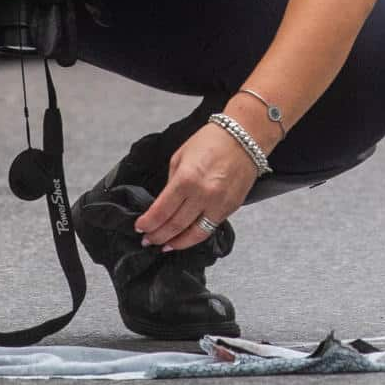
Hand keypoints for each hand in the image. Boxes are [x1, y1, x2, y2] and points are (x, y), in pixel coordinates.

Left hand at [135, 119, 262, 251]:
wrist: (244, 138)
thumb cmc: (212, 141)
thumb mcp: (180, 157)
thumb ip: (171, 182)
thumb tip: (164, 203)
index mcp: (186, 179)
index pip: (161, 211)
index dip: (148, 223)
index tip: (140, 227)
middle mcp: (203, 195)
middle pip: (175, 225)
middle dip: (158, 236)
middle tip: (148, 240)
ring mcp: (219, 204)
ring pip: (194, 234)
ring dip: (176, 243)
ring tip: (165, 246)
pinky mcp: (230, 208)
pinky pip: (210, 228)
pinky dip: (195, 236)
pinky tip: (186, 237)